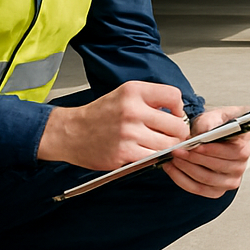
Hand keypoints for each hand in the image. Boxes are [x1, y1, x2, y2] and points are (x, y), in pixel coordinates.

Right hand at [38, 81, 188, 170]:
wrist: (71, 132)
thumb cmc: (98, 115)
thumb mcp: (123, 95)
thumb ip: (149, 99)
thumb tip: (177, 112)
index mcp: (133, 91)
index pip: (174, 95)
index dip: (178, 109)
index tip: (173, 116)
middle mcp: (132, 109)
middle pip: (177, 125)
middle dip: (176, 133)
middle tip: (168, 136)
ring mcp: (128, 132)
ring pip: (168, 144)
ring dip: (167, 148)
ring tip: (156, 145)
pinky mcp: (125, 152)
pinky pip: (154, 157)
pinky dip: (154, 158)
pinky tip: (145, 153)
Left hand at [163, 105, 249, 198]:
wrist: (209, 134)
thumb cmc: (214, 125)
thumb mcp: (212, 116)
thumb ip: (209, 122)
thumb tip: (204, 133)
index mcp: (245, 144)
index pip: (235, 152)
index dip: (214, 150)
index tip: (195, 146)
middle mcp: (241, 164)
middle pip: (219, 167)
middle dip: (194, 158)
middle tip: (178, 150)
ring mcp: (231, 180)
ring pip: (206, 179)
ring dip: (186, 168)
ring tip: (174, 158)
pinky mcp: (217, 190)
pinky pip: (198, 189)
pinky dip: (182, 179)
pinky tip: (172, 168)